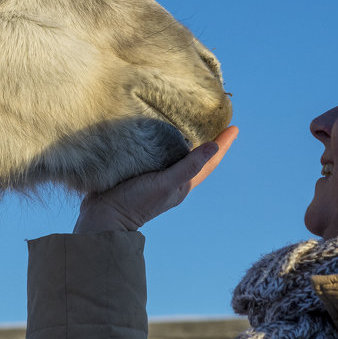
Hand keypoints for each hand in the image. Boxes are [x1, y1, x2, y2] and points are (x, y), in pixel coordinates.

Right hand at [73, 126, 237, 233]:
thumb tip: (214, 147)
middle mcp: (172, 180)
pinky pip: (158, 153)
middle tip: (216, 121)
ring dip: (186, 140)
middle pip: (196, 157)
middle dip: (207, 140)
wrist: (103, 217)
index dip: (222, 145)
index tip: (234, 128)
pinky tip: (158, 132)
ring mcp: (156, 176)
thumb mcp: (165, 184)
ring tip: (191, 122)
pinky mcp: (139, 171)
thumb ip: (188, 167)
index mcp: (182, 184)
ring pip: (177, 154)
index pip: (209, 162)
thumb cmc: (136, 202)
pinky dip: (164, 142)